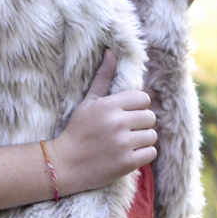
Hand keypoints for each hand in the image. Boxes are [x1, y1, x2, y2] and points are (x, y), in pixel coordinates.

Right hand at [51, 50, 156, 191]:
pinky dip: (143, 154)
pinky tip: (129, 154)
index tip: (126, 115)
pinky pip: (150, 153)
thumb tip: (111, 52)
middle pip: (150, 117)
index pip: (143, 98)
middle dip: (141, 123)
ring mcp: (123, 144)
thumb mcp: (88, 102)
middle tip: (127, 130)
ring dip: (143, 140)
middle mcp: (117, 123)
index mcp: (109, 106)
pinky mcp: (126, 163)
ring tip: (127, 143)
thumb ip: (103, 78)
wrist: (64, 165)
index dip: (137, 107)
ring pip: (152, 135)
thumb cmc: (77, 131)